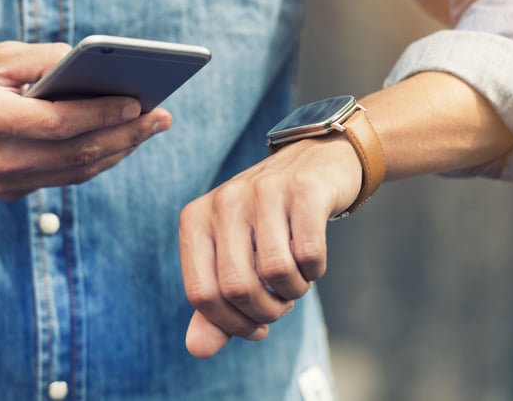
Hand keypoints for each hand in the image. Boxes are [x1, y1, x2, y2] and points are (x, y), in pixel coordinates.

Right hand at [0, 41, 170, 198]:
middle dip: (127, 136)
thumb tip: (93, 63)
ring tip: (149, 129)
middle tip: (164, 118)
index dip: (102, 114)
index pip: (58, 123)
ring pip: (74, 173)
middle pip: (76, 155)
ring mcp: (0, 183)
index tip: (140, 102)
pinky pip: (61, 179)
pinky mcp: (6, 193)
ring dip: (118, 151)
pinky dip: (94, 162)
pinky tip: (118, 143)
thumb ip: (42, 60)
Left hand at [179, 134, 361, 357]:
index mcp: (196, 218)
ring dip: (293, 291)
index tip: (255, 328)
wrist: (316, 162)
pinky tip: (313, 261)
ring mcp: (264, 191)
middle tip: (280, 304)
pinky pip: (308, 254)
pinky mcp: (303, 190)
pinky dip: (315, 270)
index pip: (200, 294)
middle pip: (236, 287)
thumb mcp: (235, 256)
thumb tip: (198, 349)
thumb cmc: (269, 220)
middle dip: (265, 311)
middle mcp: (224, 200)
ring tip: (296, 280)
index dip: (231, 324)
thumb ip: (215, 304)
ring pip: (275, 272)